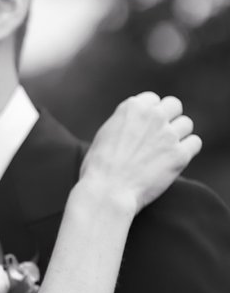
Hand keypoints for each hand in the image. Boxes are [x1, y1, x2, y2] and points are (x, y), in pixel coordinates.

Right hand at [81, 92, 200, 213]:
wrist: (107, 193)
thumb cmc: (98, 169)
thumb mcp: (104, 135)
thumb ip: (123, 123)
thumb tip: (134, 124)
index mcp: (132, 107)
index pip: (152, 99)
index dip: (149, 114)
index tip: (145, 128)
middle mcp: (153, 116)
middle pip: (173, 105)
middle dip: (168, 118)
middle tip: (159, 137)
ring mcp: (168, 135)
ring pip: (186, 124)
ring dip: (178, 135)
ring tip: (166, 150)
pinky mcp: (180, 155)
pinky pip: (195, 143)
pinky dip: (187, 150)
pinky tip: (175, 159)